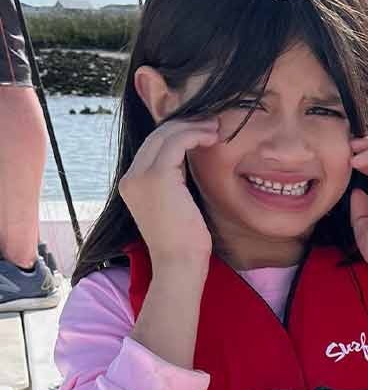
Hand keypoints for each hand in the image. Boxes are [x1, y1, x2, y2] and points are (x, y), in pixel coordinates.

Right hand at [118, 117, 219, 269]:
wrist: (179, 265)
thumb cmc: (184, 245)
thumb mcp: (176, 208)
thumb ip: (175, 185)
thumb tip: (188, 167)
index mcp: (131, 184)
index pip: (152, 148)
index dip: (177, 135)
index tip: (201, 133)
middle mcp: (130, 177)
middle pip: (156, 136)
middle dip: (185, 125)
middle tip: (211, 124)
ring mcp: (140, 176)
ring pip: (165, 135)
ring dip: (193, 127)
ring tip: (215, 128)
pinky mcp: (156, 177)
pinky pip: (176, 142)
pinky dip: (195, 135)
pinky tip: (212, 137)